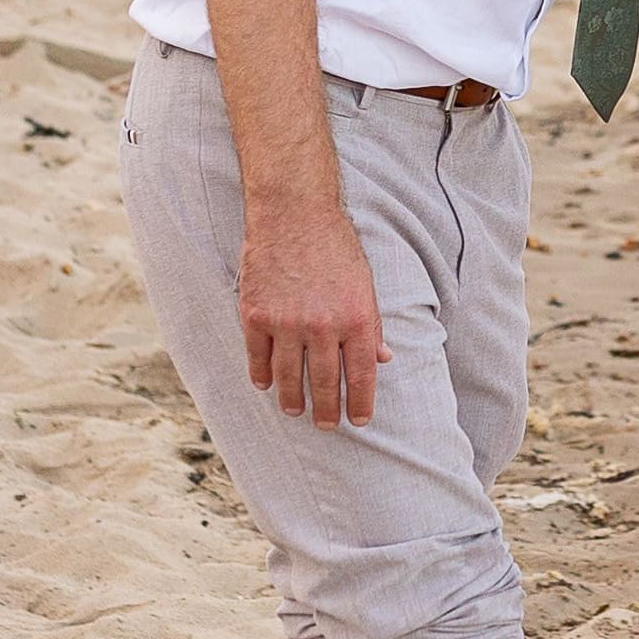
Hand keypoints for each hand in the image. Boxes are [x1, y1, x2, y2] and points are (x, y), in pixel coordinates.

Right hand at [243, 198, 383, 427]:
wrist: (293, 213)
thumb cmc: (335, 246)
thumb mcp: (366, 284)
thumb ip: (372, 325)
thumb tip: (383, 359)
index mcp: (356, 319)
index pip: (361, 376)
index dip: (361, 403)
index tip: (360, 421)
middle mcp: (322, 326)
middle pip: (325, 383)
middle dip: (328, 411)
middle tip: (327, 426)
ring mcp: (286, 322)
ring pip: (289, 377)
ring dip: (293, 399)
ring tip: (295, 411)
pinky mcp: (255, 314)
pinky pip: (258, 357)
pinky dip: (261, 375)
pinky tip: (266, 384)